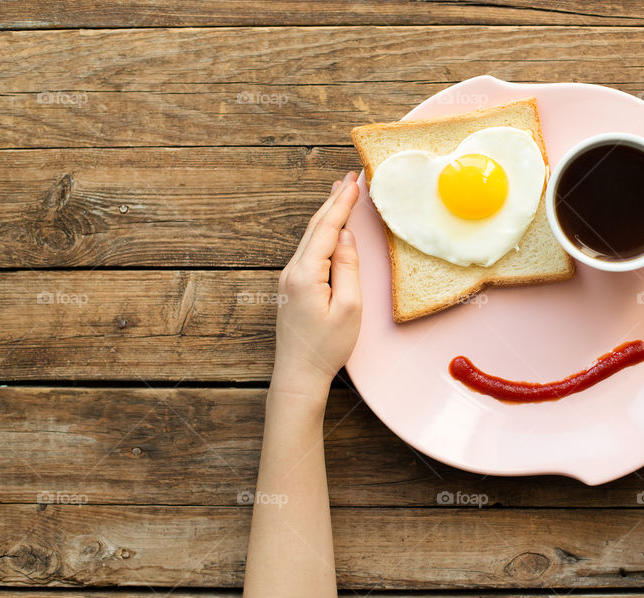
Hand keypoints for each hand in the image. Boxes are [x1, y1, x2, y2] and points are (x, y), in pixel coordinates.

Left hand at [271, 171, 361, 392]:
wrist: (299, 374)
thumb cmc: (326, 346)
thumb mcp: (348, 307)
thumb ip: (347, 267)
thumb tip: (346, 237)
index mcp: (306, 273)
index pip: (328, 229)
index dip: (342, 203)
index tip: (354, 181)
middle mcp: (292, 271)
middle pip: (315, 227)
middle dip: (333, 201)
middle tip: (348, 177)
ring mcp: (289, 279)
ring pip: (310, 237)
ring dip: (327, 214)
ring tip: (339, 193)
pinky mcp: (292, 288)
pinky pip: (309, 251)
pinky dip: (321, 233)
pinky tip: (329, 228)